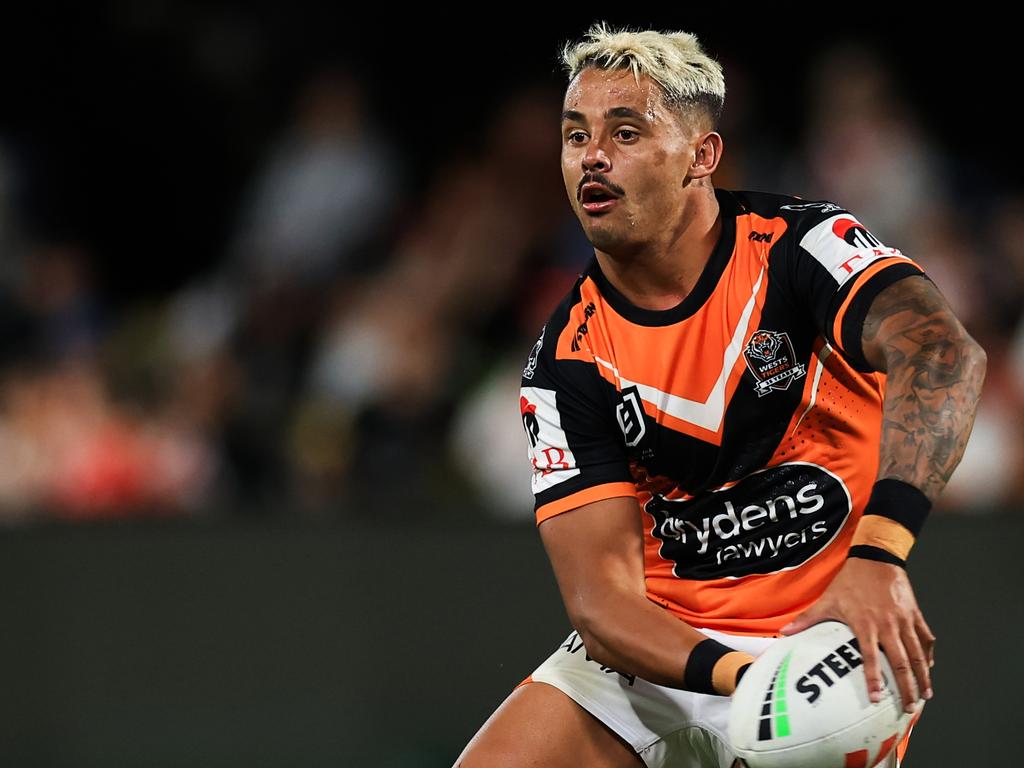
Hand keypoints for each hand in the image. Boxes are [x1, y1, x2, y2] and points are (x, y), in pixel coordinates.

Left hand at [779, 558, 934, 712]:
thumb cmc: (850, 580)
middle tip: (909, 707)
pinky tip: (928, 667)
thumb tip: (785, 632)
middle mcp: (888, 625)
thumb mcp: (828, 600)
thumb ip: (808, 619)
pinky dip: (928, 654)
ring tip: (925, 695)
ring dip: (923, 676)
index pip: (871, 658)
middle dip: (907, 687)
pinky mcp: (915, 613)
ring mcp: (904, 620)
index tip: (877, 699)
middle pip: (901, 662)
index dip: (874, 680)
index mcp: (866, 624)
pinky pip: (925, 637)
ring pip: (918, 653)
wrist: (876, 558)